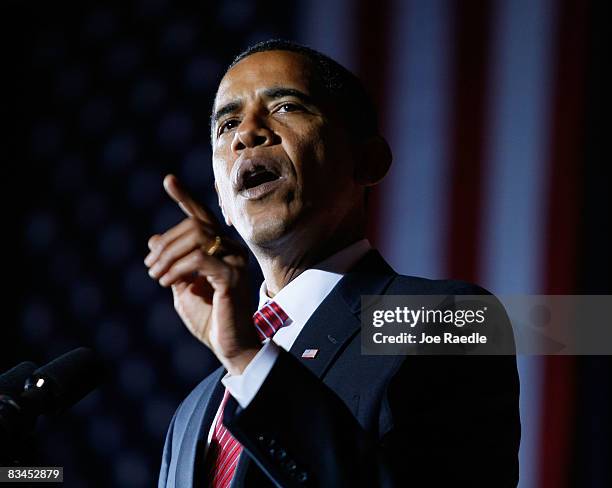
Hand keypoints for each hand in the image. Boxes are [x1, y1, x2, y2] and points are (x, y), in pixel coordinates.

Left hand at [144, 174, 260, 374]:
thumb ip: (172, 262)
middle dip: (165, 243)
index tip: (168, 180)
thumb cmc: (209, 318)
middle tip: (149, 266)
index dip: (185, 197)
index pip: (202, 218)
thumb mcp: (181, 286)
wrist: (229, 346)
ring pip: (196, 238)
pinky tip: (167, 281)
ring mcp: (235, 261)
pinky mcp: (233, 277)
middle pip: (194, 225)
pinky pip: (199, 260)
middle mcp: (232, 250)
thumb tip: (153, 238)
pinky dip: (177, 268)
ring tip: (155, 276)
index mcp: (221, 249)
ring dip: (167, 255)